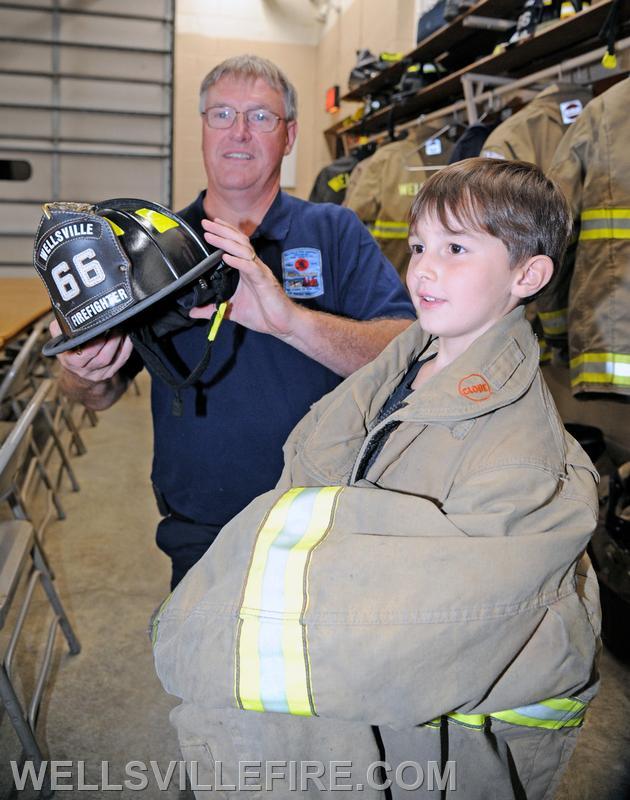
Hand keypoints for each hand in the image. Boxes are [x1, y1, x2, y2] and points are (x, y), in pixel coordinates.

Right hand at [50, 319, 132, 382]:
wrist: (77, 373)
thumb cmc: (69, 350)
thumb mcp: (60, 340)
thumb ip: (60, 328)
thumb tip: (65, 313)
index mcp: (70, 361)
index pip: (84, 354)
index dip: (94, 343)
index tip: (100, 329)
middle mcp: (85, 370)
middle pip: (102, 358)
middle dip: (112, 340)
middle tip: (116, 324)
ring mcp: (98, 374)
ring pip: (114, 359)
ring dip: (121, 343)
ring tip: (123, 328)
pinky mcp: (109, 373)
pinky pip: (121, 361)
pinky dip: (127, 348)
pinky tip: (128, 337)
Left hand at [190, 218, 301, 337]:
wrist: (281, 324)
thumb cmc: (262, 314)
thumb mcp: (231, 311)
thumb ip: (212, 310)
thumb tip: (192, 312)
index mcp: (246, 269)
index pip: (235, 245)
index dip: (224, 233)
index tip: (209, 225)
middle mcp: (253, 266)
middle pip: (238, 241)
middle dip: (222, 231)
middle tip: (206, 222)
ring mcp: (260, 272)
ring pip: (243, 250)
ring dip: (226, 241)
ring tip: (211, 235)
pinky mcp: (264, 281)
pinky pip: (251, 267)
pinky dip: (238, 261)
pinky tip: (226, 257)